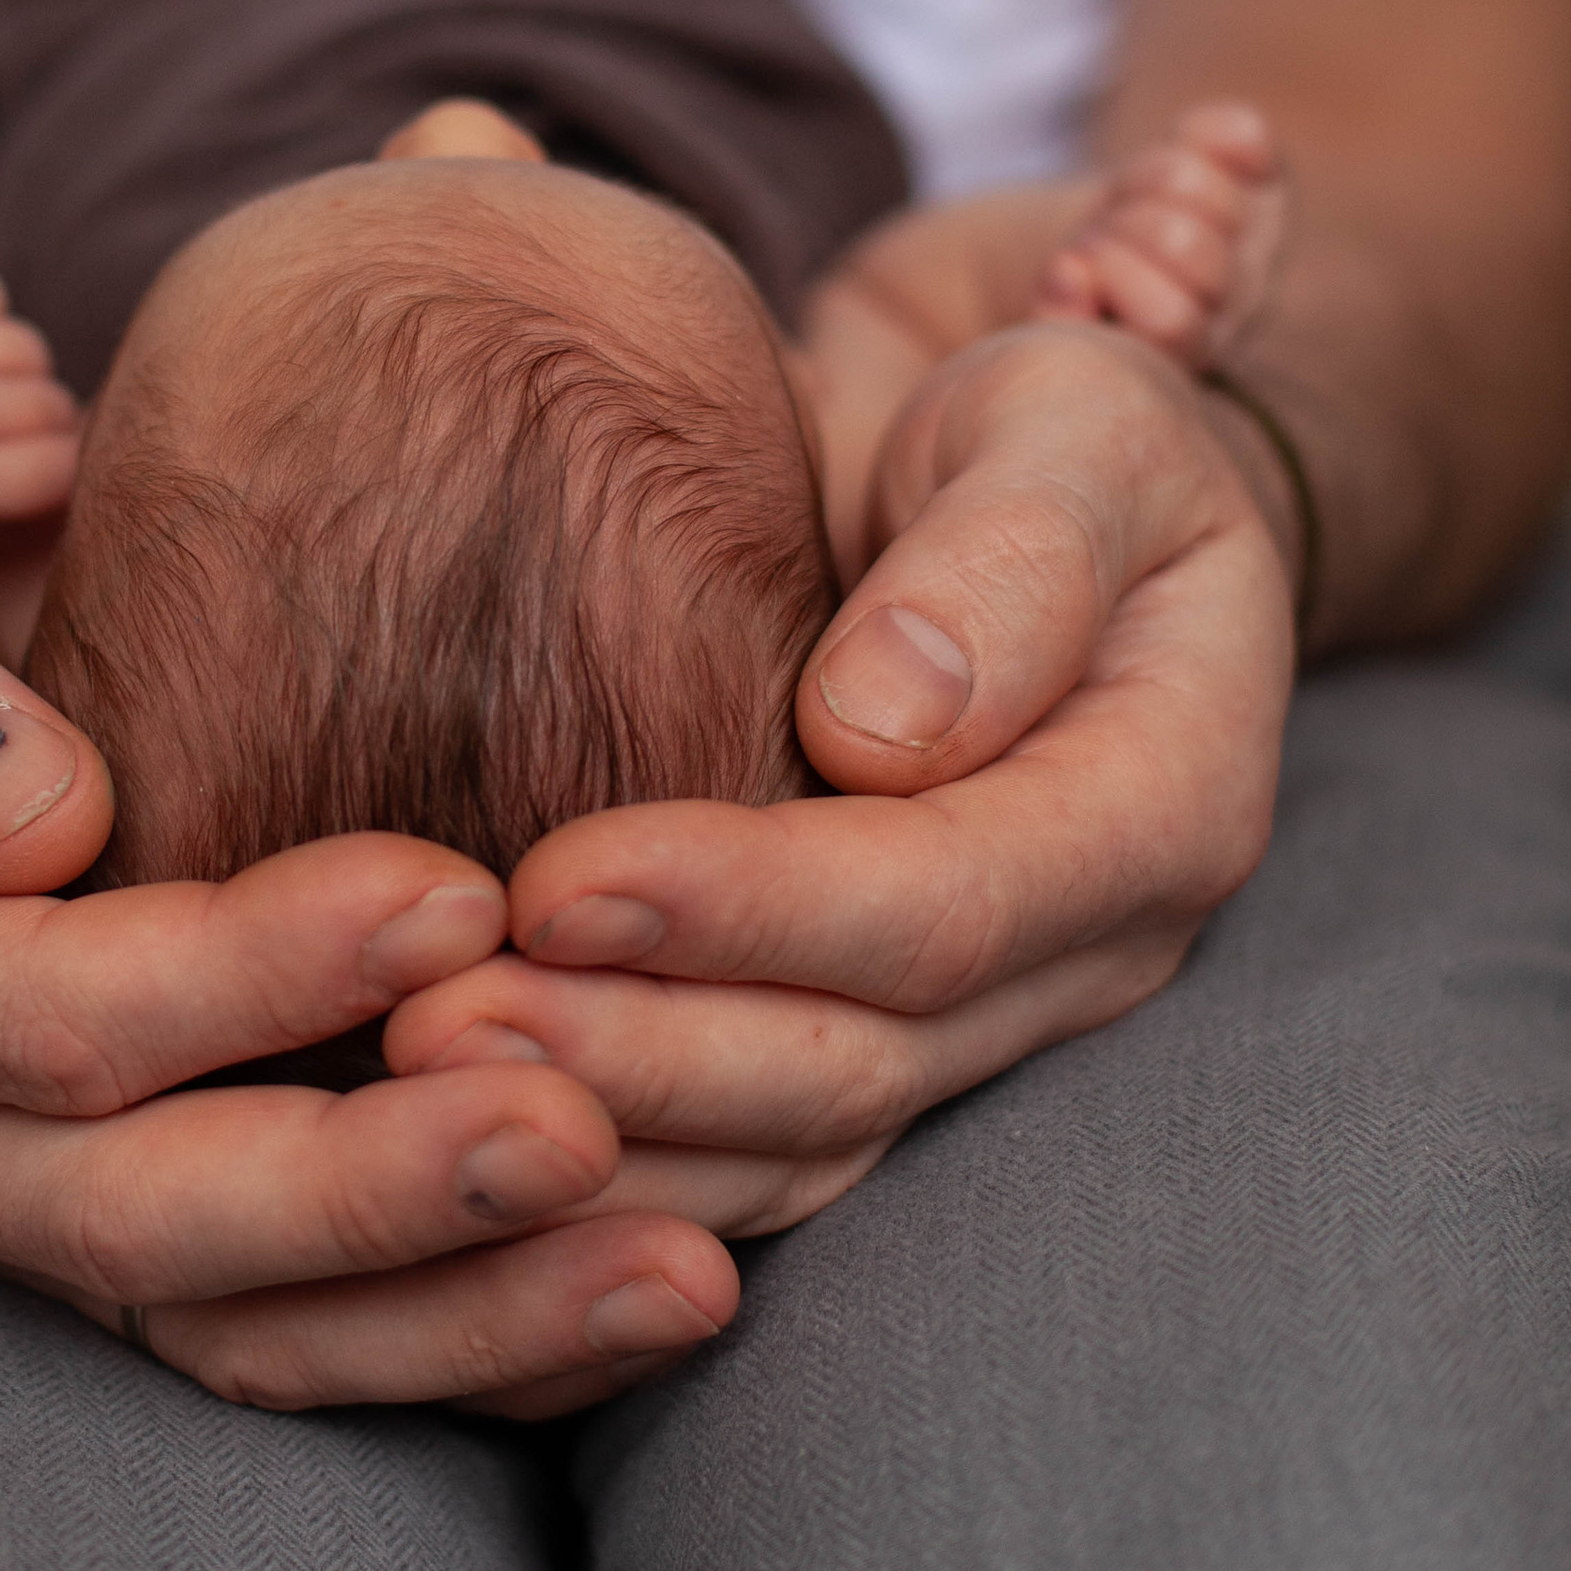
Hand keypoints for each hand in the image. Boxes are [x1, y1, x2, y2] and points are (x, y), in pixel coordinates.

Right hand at [0, 503, 739, 1412]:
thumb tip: (25, 814)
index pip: (32, 1013)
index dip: (241, 975)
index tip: (454, 892)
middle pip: (139, 1210)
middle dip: (371, 1183)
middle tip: (584, 1124)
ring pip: (229, 1322)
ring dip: (456, 1309)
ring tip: (676, 1269)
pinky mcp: (113, 1241)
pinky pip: (283, 1335)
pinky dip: (462, 1334)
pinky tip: (629, 1293)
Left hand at [383, 323, 1295, 1239]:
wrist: (1003, 476)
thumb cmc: (1047, 425)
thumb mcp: (1080, 427)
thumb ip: (1013, 556)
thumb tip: (879, 726)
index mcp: (1157, 805)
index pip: (947, 905)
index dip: (753, 909)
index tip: (556, 881)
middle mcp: (1078, 949)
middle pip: (857, 1058)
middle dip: (642, 1051)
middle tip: (434, 1022)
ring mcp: (976, 1009)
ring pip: (794, 1133)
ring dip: (606, 1125)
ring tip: (413, 1068)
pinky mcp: (869, 1018)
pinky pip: (748, 1134)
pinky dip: (612, 1146)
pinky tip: (457, 1118)